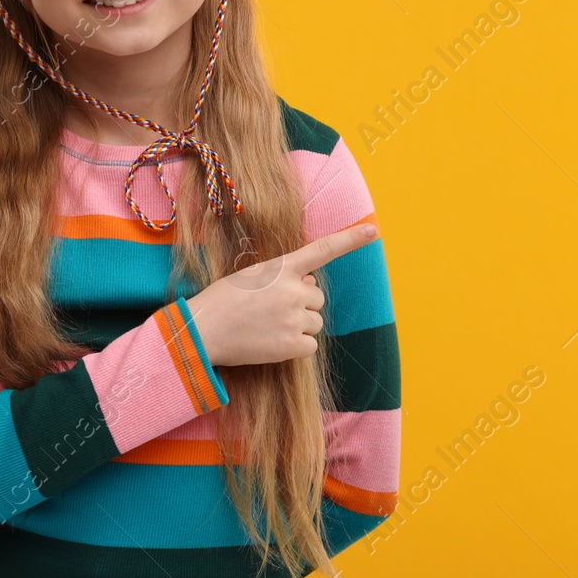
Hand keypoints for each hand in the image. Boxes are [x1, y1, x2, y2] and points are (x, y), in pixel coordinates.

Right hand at [184, 221, 379, 366]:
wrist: (203, 330)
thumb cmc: (224, 301)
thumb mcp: (254, 277)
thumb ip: (286, 277)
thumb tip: (312, 284)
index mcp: (281, 268)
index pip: (322, 249)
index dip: (350, 239)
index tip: (373, 230)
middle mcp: (293, 290)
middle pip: (318, 298)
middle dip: (302, 305)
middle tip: (272, 311)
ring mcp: (293, 317)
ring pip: (314, 322)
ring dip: (299, 326)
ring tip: (268, 327)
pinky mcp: (292, 345)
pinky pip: (310, 346)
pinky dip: (296, 347)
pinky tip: (272, 343)